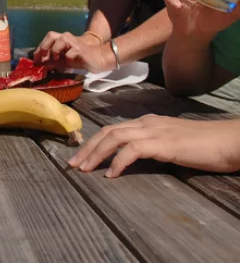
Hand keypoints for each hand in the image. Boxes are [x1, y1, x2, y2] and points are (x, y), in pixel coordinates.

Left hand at [33, 31, 113, 72]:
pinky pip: (69, 54)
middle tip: (41, 60)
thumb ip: (53, 60)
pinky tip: (70, 64)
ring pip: (59, 42)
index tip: (35, 60)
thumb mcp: (63, 60)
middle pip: (51, 36)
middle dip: (43, 47)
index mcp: (61, 39)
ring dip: (55, 53)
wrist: (97, 58)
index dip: (39, 49)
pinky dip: (67, 60)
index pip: (47, 40)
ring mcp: (73, 42)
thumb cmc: (79, 59)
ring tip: (57, 62)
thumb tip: (42, 64)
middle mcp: (66, 37)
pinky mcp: (80, 49)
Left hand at [68, 115, 239, 176]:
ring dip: (96, 153)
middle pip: (107, 131)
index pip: (112, 129)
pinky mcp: (163, 143)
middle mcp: (146, 123)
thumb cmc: (203, 145)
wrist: (228, 140)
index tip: (80, 157)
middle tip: (72, 165)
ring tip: (84, 169)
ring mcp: (154, 131)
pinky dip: (118, 161)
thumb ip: (152, 146)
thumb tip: (133, 157)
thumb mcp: (171, 144)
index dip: (94, 142)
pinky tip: (111, 175)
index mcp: (146, 122)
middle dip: (87, 148)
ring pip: (114, 137)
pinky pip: (133, 150)